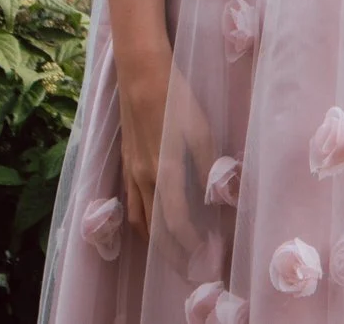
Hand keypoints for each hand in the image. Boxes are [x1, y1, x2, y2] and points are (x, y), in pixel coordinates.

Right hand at [116, 49, 212, 258]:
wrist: (139, 73)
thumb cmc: (175, 97)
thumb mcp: (201, 129)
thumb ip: (208, 166)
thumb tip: (218, 197)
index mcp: (164, 172)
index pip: (177, 223)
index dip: (191, 245)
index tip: (206, 258)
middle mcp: (143, 179)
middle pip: (155, 230)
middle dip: (173, 254)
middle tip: (190, 270)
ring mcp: (130, 172)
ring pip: (139, 220)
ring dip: (155, 242)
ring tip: (172, 254)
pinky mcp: (125, 162)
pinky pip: (130, 203)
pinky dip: (140, 222)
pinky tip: (147, 224)